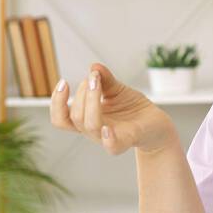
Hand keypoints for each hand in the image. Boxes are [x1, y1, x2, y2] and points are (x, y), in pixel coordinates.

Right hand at [50, 62, 175, 155]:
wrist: (155, 121)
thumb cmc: (131, 107)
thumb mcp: (116, 89)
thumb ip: (104, 79)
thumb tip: (94, 66)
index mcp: (87, 119)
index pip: (61, 119)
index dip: (56, 103)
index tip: (63, 82)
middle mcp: (94, 130)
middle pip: (75, 116)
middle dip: (82, 92)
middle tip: (94, 77)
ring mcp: (109, 136)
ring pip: (90, 125)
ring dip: (90, 101)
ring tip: (97, 82)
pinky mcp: (128, 139)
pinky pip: (113, 146)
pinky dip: (108, 138)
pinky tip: (107, 127)